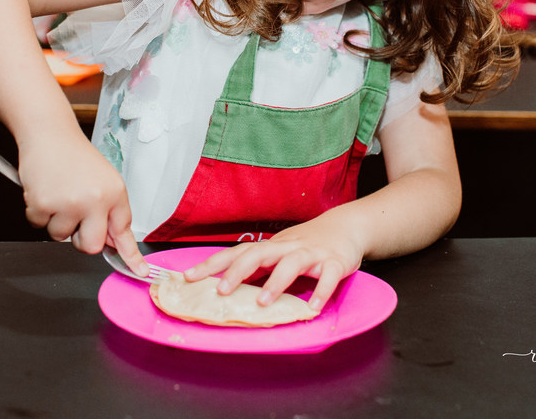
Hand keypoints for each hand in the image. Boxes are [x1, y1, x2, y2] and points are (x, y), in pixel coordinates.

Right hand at [18, 134, 148, 276]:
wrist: (49, 133)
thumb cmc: (74, 156)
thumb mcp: (103, 180)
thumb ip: (109, 211)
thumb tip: (113, 243)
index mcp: (114, 193)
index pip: (124, 231)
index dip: (131, 256)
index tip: (140, 272)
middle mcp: (95, 200)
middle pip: (91, 246)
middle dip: (80, 239)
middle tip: (74, 217)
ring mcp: (69, 203)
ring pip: (61, 237)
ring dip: (55, 222)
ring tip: (58, 194)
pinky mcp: (44, 204)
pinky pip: (39, 225)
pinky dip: (38, 212)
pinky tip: (44, 190)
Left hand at [182, 215, 364, 312]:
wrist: (347, 226)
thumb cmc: (307, 243)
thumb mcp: (279, 252)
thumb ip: (258, 268)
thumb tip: (227, 286)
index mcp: (271, 247)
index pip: (237, 253)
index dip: (213, 264)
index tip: (189, 277)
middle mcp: (287, 247)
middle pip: (259, 254)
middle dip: (238, 271)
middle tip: (221, 291)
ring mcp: (312, 253)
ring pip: (291, 264)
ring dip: (276, 282)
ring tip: (262, 303)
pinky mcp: (335, 262)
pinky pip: (328, 277)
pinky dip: (321, 292)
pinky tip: (312, 308)